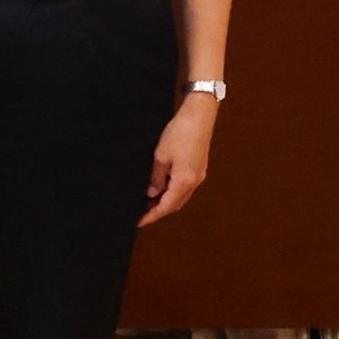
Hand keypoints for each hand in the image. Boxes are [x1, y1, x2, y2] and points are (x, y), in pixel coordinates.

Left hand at [145, 92, 217, 222]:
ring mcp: (198, 175)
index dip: (152, 215)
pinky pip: (184, 186)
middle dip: (158, 211)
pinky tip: (161, 187)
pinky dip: (172, 191)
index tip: (139, 222)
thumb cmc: (180, 133)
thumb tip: (152, 193)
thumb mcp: (160, 156)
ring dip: (165, 201)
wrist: (199, 116)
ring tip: (148, 202)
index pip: (166, 206)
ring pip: (180, 196)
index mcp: (184, 181)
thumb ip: (156, 178)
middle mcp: (194, 182)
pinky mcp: (198, 167)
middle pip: (175, 204)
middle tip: (141, 213)